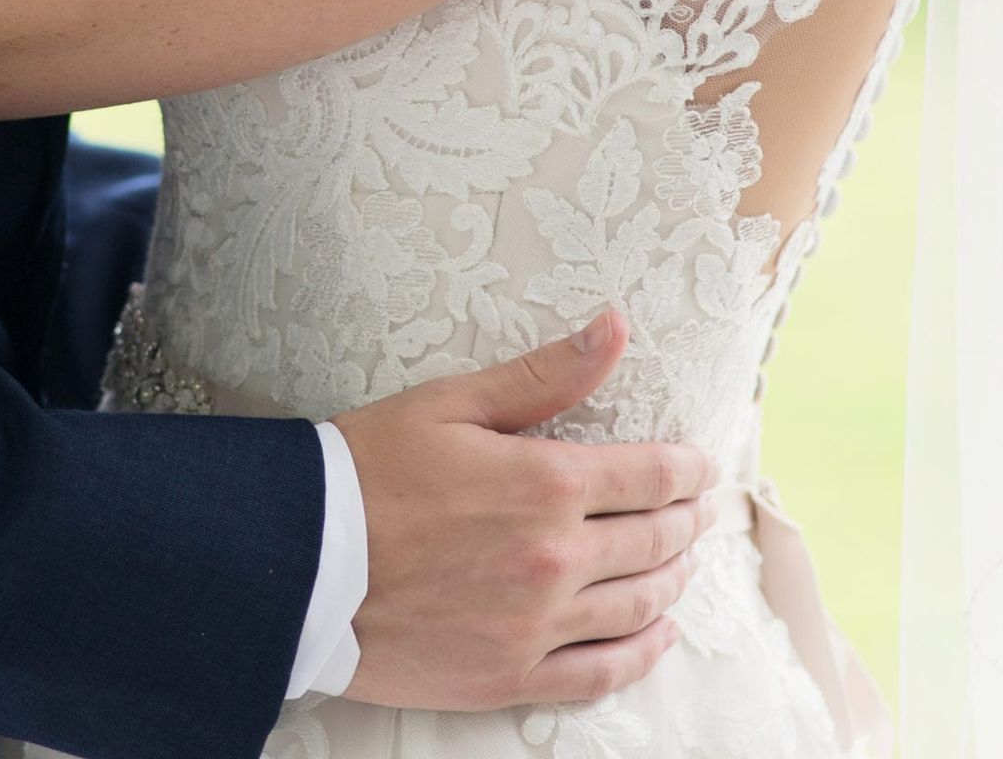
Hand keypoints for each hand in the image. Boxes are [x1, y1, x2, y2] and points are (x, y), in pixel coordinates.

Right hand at [333, 309, 718, 710]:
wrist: (300, 562)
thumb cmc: (369, 469)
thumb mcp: (453, 403)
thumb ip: (544, 373)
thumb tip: (613, 328)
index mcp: (545, 484)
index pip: (650, 476)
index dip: (687, 468)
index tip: (702, 464)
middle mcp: (555, 560)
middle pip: (653, 541)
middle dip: (686, 519)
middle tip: (701, 507)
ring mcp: (536, 626)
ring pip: (638, 606)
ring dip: (673, 580)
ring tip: (684, 560)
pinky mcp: (510, 674)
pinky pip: (600, 672)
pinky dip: (641, 653)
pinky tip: (656, 635)